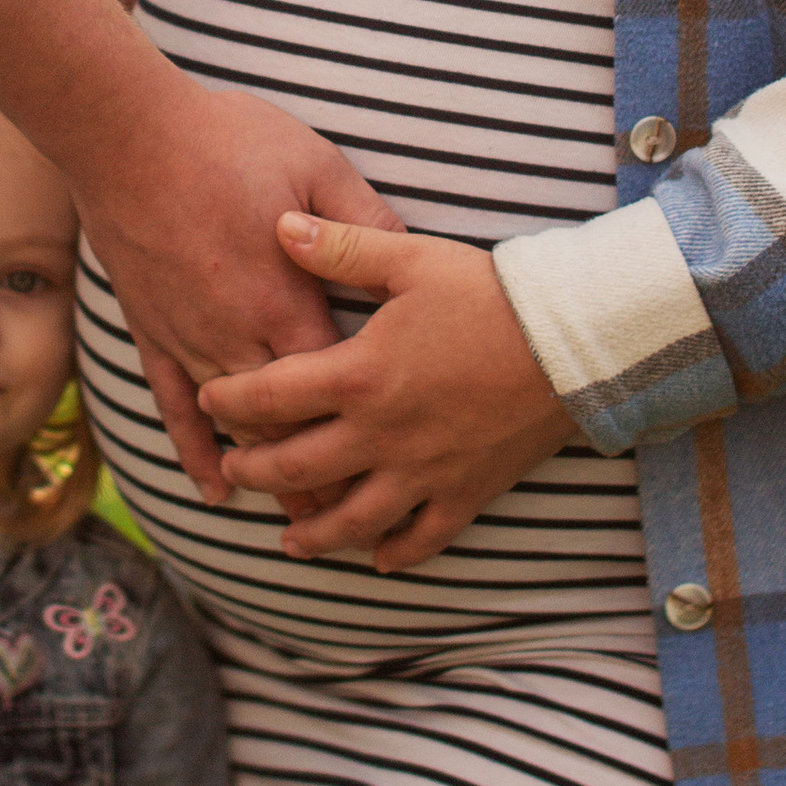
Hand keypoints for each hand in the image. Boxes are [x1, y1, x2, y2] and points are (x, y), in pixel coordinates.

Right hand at [74, 84, 399, 502]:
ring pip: (236, 426)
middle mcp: (237, 333)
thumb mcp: (315, 164)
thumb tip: (412, 251)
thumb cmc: (225, 140)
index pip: (333, 387)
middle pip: (287, 426)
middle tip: (352, 524)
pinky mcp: (153, 331)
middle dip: (320, 475)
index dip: (361, 430)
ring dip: (269, 472)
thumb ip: (361, 219)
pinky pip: (175, 405)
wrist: (128, 133)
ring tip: (302, 523)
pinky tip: (214, 487)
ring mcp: (190, 337)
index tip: (391, 466)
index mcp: (284, 298)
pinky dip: (195, 450)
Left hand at [198, 213, 580, 569]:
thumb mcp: (411, 260)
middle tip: (234, 470)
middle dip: (256, 471)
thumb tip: (281, 227)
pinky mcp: (466, 492)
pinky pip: (423, 539)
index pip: (271, 396)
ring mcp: (423, 471)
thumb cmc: (491, 295)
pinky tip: (376, 558)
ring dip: (313, 533)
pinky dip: (396, 554)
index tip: (210, 400)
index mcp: (360, 375)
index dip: (230, 401)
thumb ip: (340, 247)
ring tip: (289, 540)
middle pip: (296, 469)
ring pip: (351, 520)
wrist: (574, 342)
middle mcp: (382, 434)